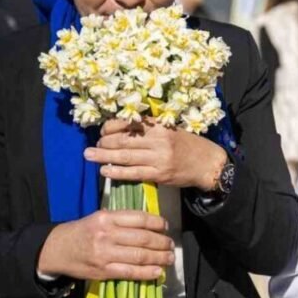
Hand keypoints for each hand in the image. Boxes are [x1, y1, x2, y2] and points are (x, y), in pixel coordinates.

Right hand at [37, 209, 173, 280]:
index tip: (166, 226)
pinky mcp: (103, 271)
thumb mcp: (100, 218)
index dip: (157, 223)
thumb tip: (150, 224)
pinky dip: (146, 272)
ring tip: (169, 258)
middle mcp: (107, 235)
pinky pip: (130, 272)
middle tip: (171, 245)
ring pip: (139, 256)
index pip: (139, 219)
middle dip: (162, 242)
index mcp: (107, 218)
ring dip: (159, 258)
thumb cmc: (83, 231)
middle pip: (143, 238)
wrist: (58, 249)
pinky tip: (157, 271)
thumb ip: (122, 220)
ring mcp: (105, 254)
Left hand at [84, 119, 226, 190]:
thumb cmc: (189, 145)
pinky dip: (117, 172)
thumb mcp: (172, 130)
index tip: (102, 131)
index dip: (111, 127)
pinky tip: (105, 171)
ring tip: (89, 156)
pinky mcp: (159, 174)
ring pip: (125, 156)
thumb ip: (151, 129)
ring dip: (104, 156)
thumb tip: (123, 129)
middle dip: (104, 143)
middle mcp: (158, 140)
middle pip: (123, 140)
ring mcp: (158, 158)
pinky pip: (133, 173)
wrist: (208, 163)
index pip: (129, 123)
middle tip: (91, 146)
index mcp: (160, 126)